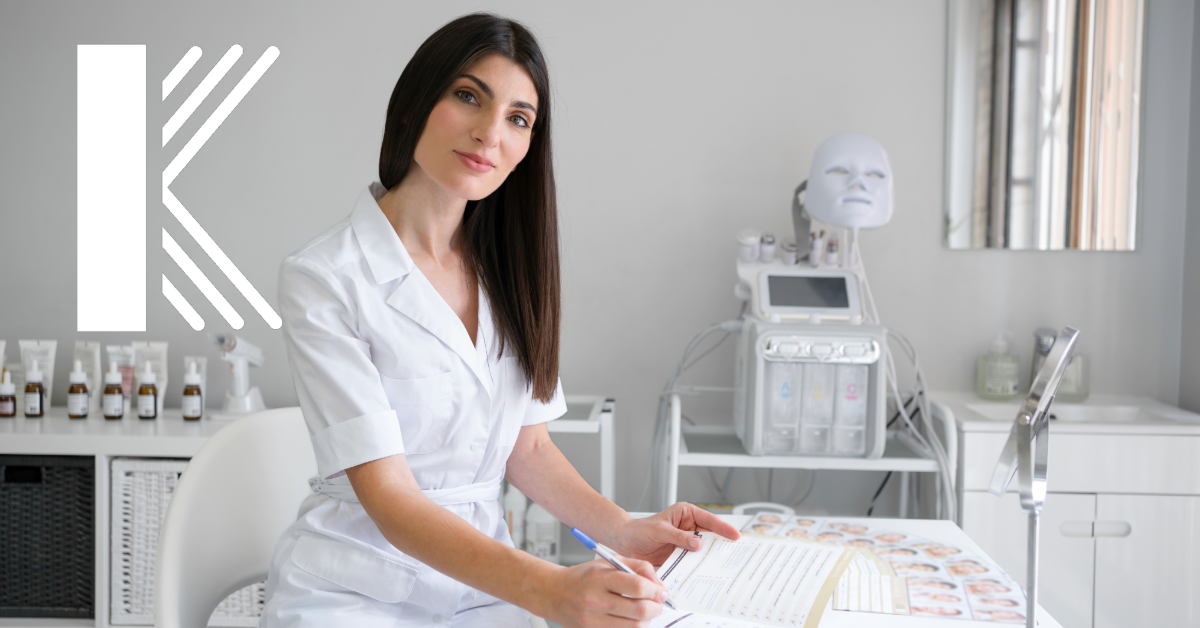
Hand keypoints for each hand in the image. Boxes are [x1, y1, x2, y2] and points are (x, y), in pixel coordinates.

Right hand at [547, 557, 666, 627]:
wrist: (554, 594)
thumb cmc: (583, 577)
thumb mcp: (608, 562)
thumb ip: (636, 566)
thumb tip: (658, 582)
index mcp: (599, 577)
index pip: (636, 586)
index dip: (655, 590)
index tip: (660, 591)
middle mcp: (595, 600)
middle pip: (639, 610)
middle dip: (656, 607)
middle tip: (658, 603)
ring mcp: (592, 620)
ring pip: (634, 626)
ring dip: (647, 619)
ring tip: (645, 611)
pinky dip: (633, 627)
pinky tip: (632, 619)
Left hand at [614, 502, 741, 565]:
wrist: (625, 544)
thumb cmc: (640, 531)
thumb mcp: (659, 531)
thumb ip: (678, 537)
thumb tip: (697, 543)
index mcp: (686, 514)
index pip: (709, 520)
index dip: (723, 528)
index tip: (735, 535)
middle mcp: (689, 527)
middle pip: (711, 535)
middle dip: (722, 543)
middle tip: (736, 552)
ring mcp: (686, 542)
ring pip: (704, 549)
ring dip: (712, 556)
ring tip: (725, 565)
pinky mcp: (682, 555)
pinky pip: (694, 560)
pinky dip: (700, 566)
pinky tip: (706, 572)